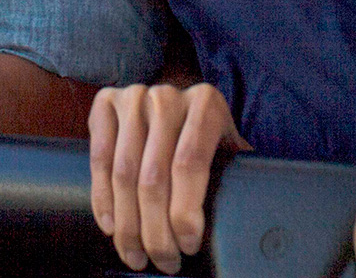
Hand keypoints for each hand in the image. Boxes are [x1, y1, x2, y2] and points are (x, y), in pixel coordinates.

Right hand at [89, 82, 245, 273]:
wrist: (178, 103)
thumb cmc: (210, 139)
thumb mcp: (230, 149)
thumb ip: (238, 174)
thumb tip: (256, 225)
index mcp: (206, 102)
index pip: (189, 164)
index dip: (184, 212)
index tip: (189, 246)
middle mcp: (167, 95)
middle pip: (153, 176)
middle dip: (155, 231)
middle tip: (164, 262)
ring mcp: (133, 96)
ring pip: (124, 173)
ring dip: (127, 225)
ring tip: (135, 255)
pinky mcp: (105, 102)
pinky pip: (99, 159)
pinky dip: (103, 198)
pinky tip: (111, 227)